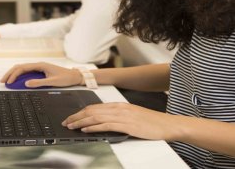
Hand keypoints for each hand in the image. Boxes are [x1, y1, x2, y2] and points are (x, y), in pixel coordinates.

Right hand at [0, 62, 82, 87]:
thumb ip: (39, 83)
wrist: (74, 76)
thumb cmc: (65, 78)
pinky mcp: (40, 71)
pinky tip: (16, 80)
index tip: (8, 82)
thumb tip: (26, 84)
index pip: (23, 68)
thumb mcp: (52, 81)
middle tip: (2, 81)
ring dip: (14, 73)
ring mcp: (39, 67)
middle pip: (20, 67)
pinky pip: (27, 72)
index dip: (14, 74)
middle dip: (10, 73)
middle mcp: (38, 65)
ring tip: (7, 80)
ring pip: (23, 68)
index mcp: (40, 65)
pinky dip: (20, 75)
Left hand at [62, 102, 179, 140]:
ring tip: (71, 126)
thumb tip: (103, 121)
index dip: (81, 112)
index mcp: (120, 105)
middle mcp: (120, 108)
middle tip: (66, 122)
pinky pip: (105, 125)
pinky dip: (93, 127)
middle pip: (92, 111)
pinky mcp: (127, 125)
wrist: (167, 125)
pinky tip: (85, 129)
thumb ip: (118, 117)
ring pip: (96, 117)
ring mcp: (123, 116)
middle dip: (76, 116)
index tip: (72, 117)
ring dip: (81, 122)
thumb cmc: (152, 122)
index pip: (95, 107)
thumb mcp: (133, 116)